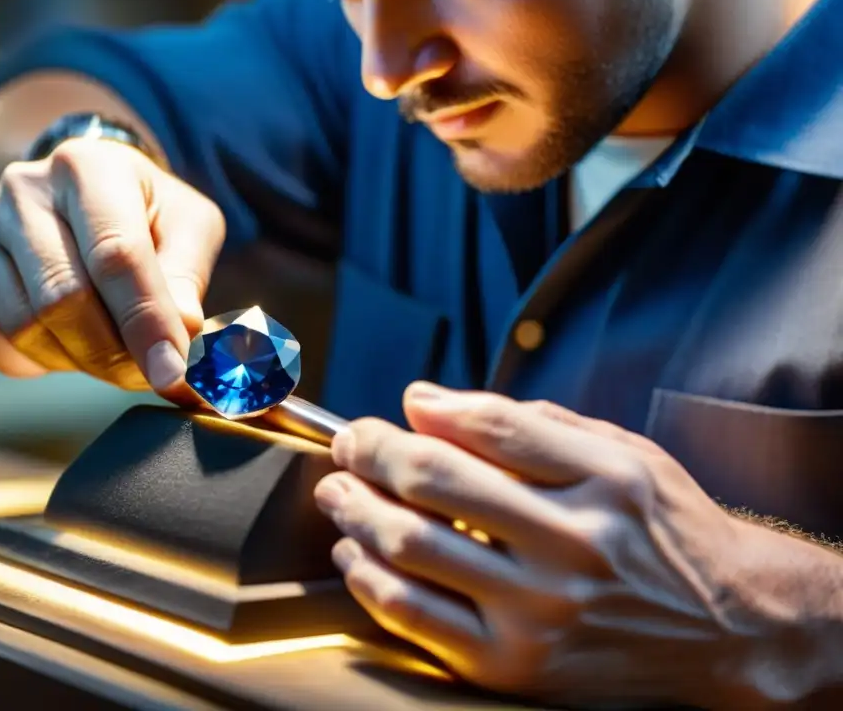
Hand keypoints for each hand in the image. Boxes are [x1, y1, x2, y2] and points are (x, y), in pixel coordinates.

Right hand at [0, 138, 224, 398]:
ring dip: (76, 360)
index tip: (173, 375)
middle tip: (147, 376)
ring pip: (24, 329)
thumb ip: (186, 279)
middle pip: (62, 299)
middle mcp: (18, 190)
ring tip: (105, 347)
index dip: (146, 323)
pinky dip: (34, 364)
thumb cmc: (143, 216)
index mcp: (86, 166)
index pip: (115, 255)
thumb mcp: (186, 227)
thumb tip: (178, 338)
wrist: (76, 199)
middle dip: (112, 354)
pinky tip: (60, 341)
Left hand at [314, 383, 766, 708]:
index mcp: (604, 481)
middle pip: (435, 480)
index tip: (390, 410)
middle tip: (348, 443)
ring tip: (336, 492)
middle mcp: (573, 545)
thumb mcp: (624, 455)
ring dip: (355, 510)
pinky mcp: (516, 666)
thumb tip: (424, 401)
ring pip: (411, 547)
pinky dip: (369, 580)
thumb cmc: (667, 531)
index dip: (420, 412)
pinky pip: (415, 619)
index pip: (488, 426)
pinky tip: (354, 555)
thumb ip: (526, 424)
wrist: (729, 630)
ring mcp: (540, 613)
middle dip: (370, 451)